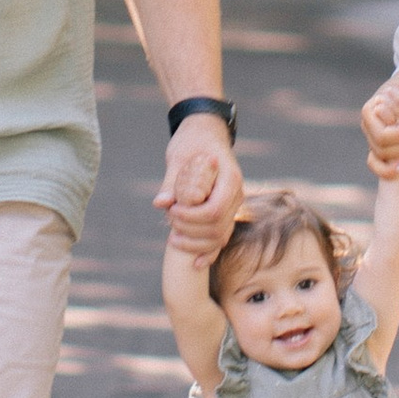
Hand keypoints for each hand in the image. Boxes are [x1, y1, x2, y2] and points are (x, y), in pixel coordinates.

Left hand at [155, 111, 243, 258]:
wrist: (205, 134)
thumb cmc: (192, 141)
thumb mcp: (179, 156)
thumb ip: (172, 182)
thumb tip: (161, 203)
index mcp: (229, 178)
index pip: (214, 210)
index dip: (191, 218)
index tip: (172, 210)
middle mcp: (236, 194)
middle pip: (218, 227)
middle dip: (190, 231)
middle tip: (169, 221)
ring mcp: (233, 205)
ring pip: (220, 236)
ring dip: (196, 243)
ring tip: (173, 238)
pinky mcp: (225, 212)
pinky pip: (221, 237)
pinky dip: (210, 252)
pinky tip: (196, 263)